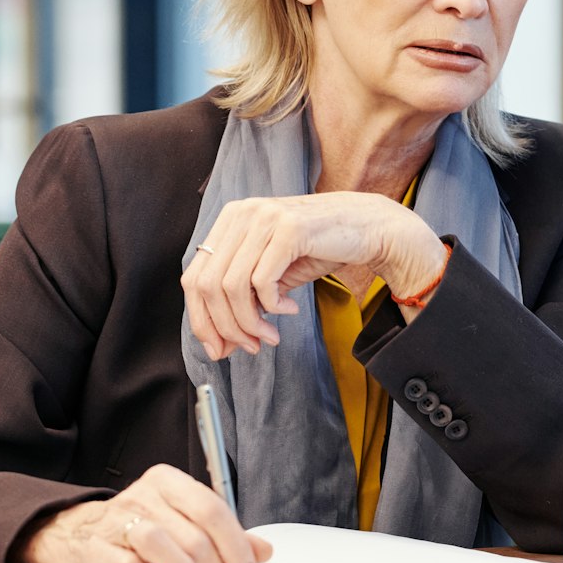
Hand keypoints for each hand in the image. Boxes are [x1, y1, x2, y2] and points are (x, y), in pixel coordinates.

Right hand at [12, 463, 273, 562]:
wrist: (79, 535)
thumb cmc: (140, 529)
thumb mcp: (184, 523)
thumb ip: (224, 535)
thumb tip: (263, 551)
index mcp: (168, 481)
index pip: (211, 508)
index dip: (235, 543)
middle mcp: (143, 496)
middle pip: (193, 533)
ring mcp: (117, 521)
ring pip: (161, 544)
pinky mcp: (98, 549)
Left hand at [182, 194, 447, 359]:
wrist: (368, 228)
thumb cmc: (321, 248)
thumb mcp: (274, 275)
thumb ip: (246, 301)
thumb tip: (222, 344)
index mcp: (231, 220)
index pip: (194, 276)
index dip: (201, 319)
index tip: (219, 348)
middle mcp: (242, 213)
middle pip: (207, 285)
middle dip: (225, 327)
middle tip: (249, 347)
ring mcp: (264, 217)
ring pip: (232, 287)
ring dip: (250, 322)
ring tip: (270, 335)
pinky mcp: (288, 228)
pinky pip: (262, 281)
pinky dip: (272, 305)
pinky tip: (289, 309)